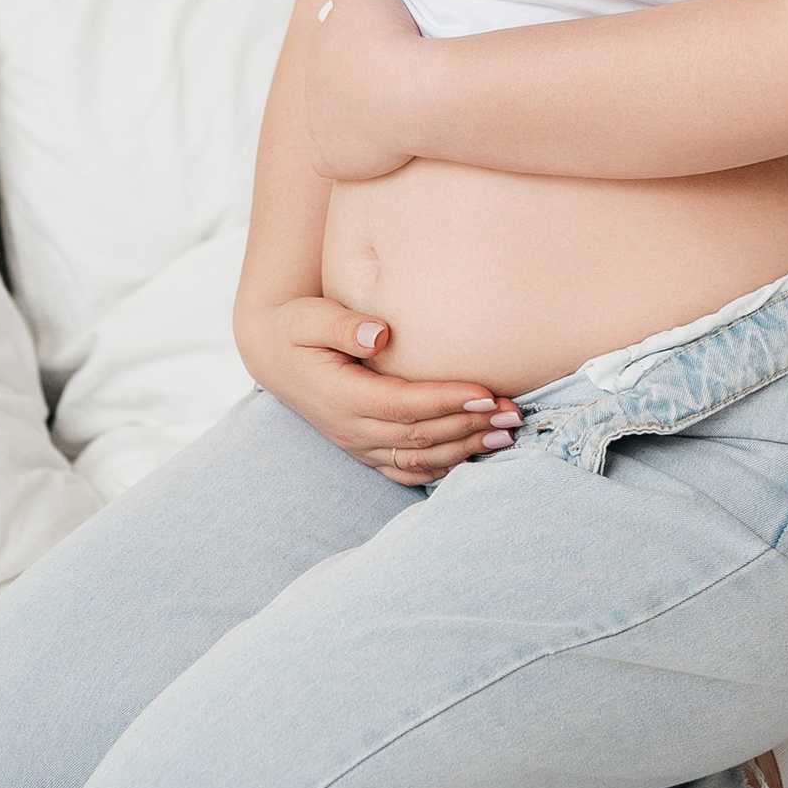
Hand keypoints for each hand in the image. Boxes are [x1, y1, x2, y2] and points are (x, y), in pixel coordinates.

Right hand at [242, 293, 518, 483]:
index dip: (445, 401)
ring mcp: (359, 444)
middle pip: (419, 435)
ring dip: (465, 448)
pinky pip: (408, 470)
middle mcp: (351, 428)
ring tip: (507, 434)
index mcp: (340, 397)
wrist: (273, 355)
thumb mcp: (308, 317)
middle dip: (469, 426)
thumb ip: (342, 325)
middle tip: (513, 412)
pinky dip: (443, 468)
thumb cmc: (296, 328)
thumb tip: (379, 334)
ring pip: (419, 457)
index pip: (402, 404)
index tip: (485, 391)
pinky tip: (476, 456)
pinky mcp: (366, 450)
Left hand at [302, 0, 427, 180]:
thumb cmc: (387, 37)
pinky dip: (353, 156)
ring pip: (334, 126)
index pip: (331, 53)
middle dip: (356, 85)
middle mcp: (310, 94)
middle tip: (392, 80)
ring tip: (392, 114)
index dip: (356, 50)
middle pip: (333, 90)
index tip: (382, 50)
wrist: (411, 91)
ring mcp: (320, 132)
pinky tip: (377, 149)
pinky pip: (339, 162)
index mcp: (316, 54)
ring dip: (356, 121)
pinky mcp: (334, 163)